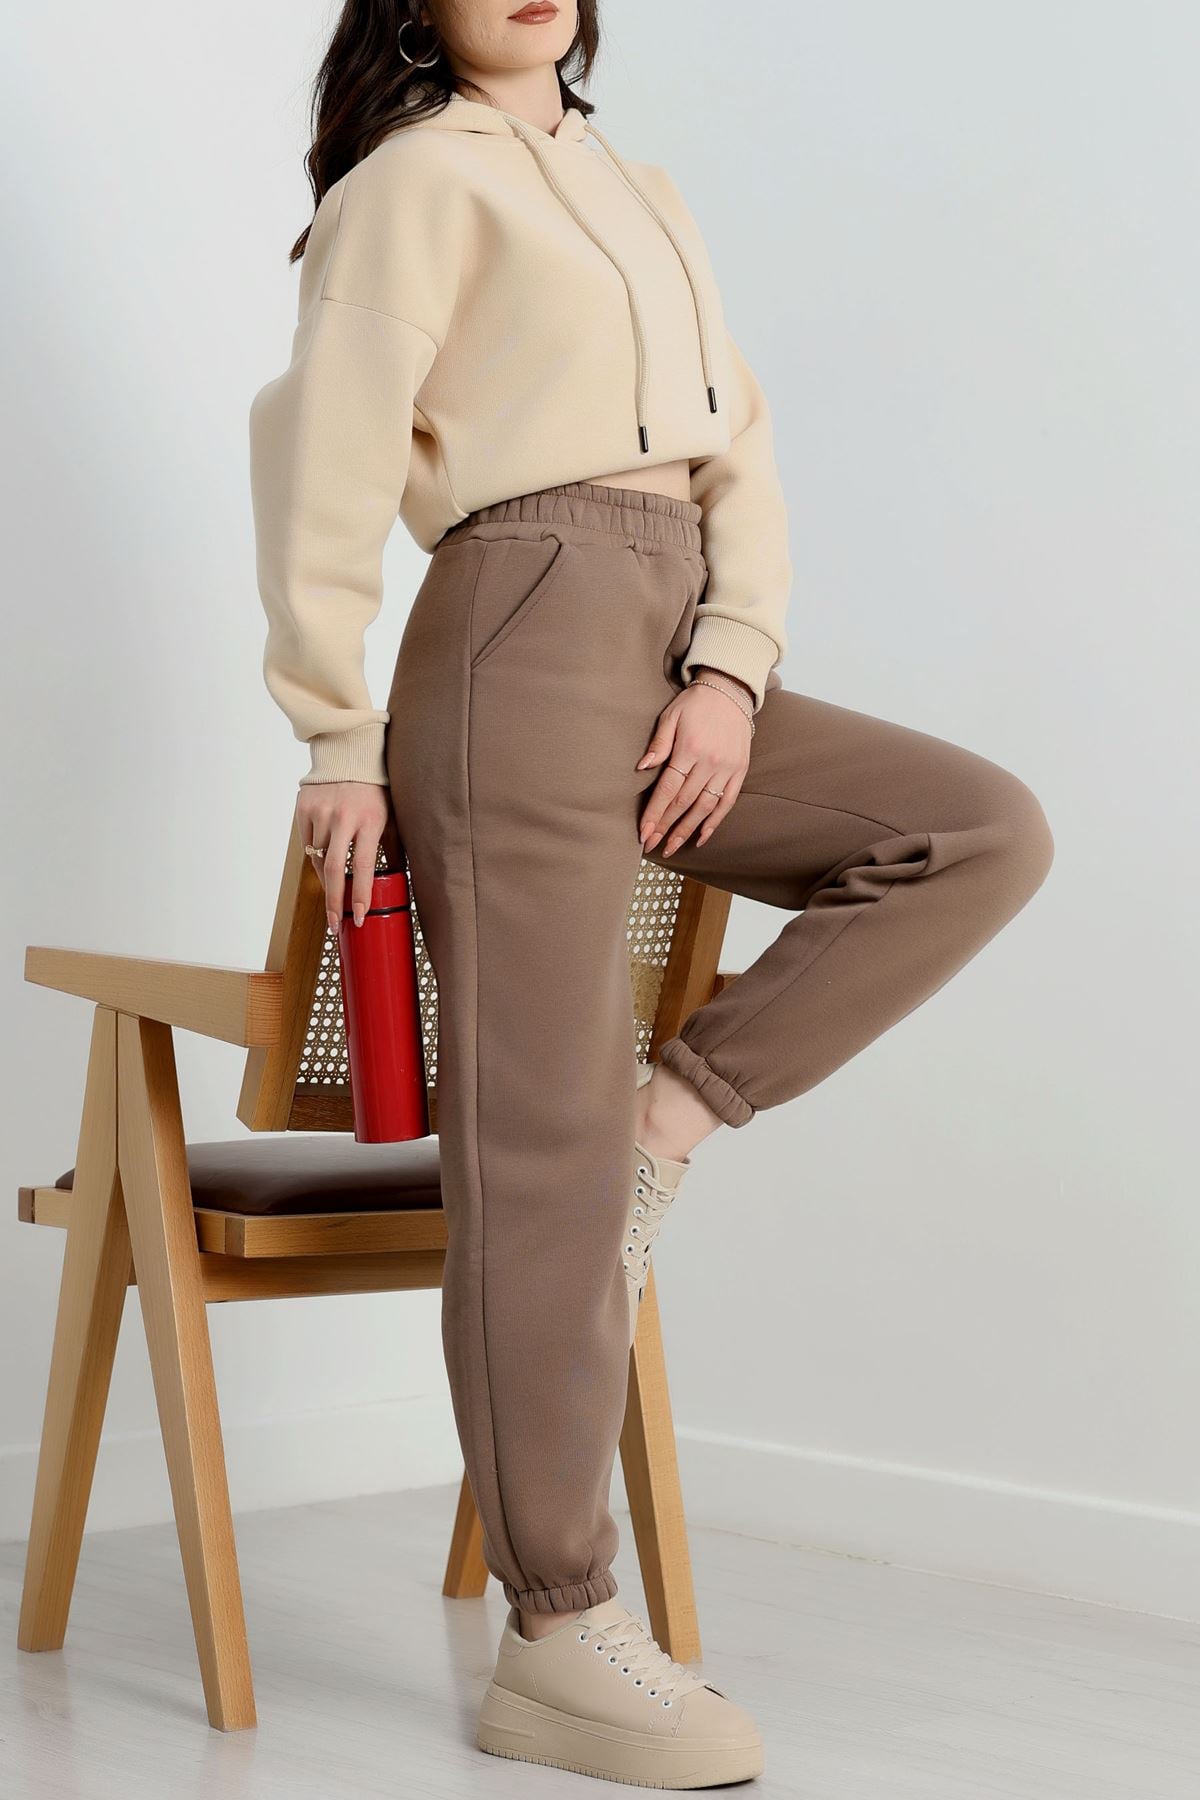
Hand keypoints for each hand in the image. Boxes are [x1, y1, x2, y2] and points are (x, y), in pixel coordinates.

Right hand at [296, 781, 390, 932]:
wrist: (349, 754)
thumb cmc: (375, 790)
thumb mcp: (390, 817)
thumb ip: (390, 847)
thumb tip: (396, 881)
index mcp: (369, 821)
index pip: (363, 866)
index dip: (359, 895)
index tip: (358, 917)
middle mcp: (343, 817)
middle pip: (333, 870)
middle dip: (333, 902)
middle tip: (334, 924)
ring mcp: (320, 812)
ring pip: (317, 858)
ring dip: (324, 876)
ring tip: (333, 883)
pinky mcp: (303, 808)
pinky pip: (307, 844)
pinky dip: (314, 855)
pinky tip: (323, 855)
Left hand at [636, 670, 753, 855]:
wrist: (730, 691)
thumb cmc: (695, 703)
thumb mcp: (671, 716)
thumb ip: (658, 743)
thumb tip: (642, 768)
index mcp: (689, 749)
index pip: (668, 789)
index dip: (654, 813)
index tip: (643, 832)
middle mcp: (710, 762)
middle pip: (684, 803)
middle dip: (665, 826)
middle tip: (651, 845)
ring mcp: (727, 769)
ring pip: (705, 807)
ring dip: (687, 830)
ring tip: (671, 847)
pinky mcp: (740, 771)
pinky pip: (727, 802)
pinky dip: (714, 822)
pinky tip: (701, 837)